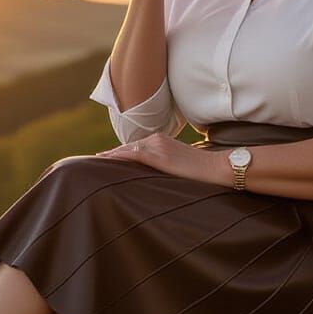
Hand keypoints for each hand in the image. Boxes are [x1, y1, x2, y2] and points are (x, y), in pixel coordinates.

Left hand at [96, 133, 230, 186]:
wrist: (216, 167)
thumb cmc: (202, 171)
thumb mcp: (180, 164)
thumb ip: (166, 164)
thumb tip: (159, 174)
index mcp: (162, 140)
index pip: (136, 146)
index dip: (120, 152)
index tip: (106, 157)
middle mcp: (157, 139)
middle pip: (128, 146)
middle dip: (112, 153)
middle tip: (96, 159)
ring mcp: (157, 146)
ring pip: (128, 150)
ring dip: (112, 155)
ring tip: (96, 161)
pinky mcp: (159, 156)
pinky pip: (133, 155)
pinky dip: (118, 157)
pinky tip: (107, 161)